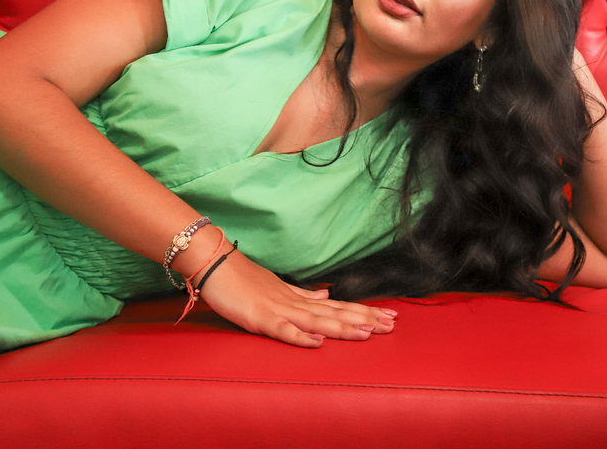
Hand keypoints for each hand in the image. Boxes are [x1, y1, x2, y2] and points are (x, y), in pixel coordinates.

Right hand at [193, 249, 396, 347]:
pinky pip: (283, 330)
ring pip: (316, 320)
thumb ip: (302, 295)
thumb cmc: (242, 279)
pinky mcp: (259, 318)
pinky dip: (300, 337)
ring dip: (342, 327)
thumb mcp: (277, 287)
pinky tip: (318, 343)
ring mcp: (278, 309)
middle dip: (364, 319)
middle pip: (335, 312)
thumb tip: (326, 296)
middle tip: (393, 325)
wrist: (213, 262)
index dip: (365, 311)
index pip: (339, 306)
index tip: (390, 316)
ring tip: (367, 333)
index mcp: (299, 298)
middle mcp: (294, 303)